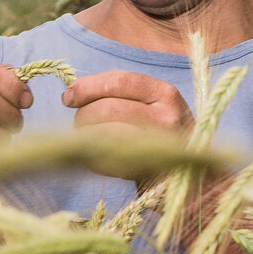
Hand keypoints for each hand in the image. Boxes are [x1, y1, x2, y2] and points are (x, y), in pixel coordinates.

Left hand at [64, 70, 190, 175]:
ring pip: (105, 134)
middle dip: (83, 114)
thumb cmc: (156, 131)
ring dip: (85, 135)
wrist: (184, 173)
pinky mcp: (148, 171)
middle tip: (79, 122)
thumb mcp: (148, 103)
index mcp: (165, 93)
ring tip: (84, 137)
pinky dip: (92, 156)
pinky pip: (107, 160)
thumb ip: (115, 92)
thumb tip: (70, 94)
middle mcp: (168, 117)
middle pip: (108, 108)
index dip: (87, 87)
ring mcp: (159, 147)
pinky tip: (94, 154)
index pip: (118, 81)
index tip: (68, 97)